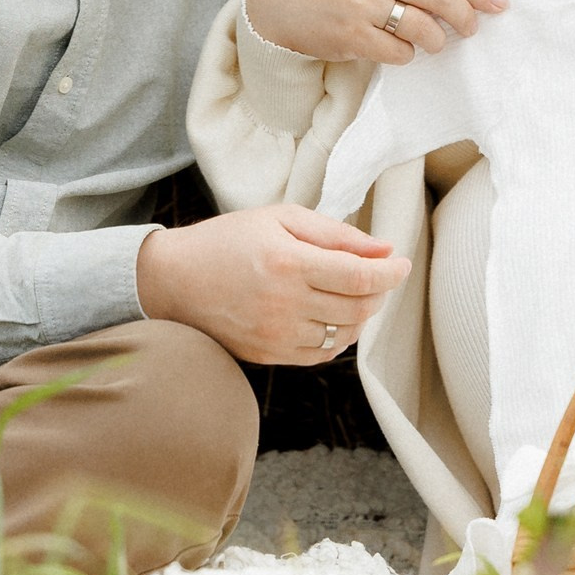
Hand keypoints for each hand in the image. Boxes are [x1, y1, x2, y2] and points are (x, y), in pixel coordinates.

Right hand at [135, 204, 410, 365]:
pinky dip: (338, 336)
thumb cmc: (227, 240)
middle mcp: (283, 304)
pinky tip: (331, 315)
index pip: (360, 277)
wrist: (172, 280)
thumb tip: (383, 250)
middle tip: (378, 274)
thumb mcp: (279, 219)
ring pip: (344, 334)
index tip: (402, 263)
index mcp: (287, 263)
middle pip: (359, 308)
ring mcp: (276, 335)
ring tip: (352, 292)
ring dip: (361, 314)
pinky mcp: (268, 355)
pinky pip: (322, 354)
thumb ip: (334, 234)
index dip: (391, 273)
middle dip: (379, 291)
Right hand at [244, 0, 505, 63]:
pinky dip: (406, 56)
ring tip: (431, 43)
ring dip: (436, 40)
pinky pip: (398, 52)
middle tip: (471, 29)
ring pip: (423, 27)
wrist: (276, 3)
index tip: (497, 2)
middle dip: (465, 15)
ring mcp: (361, 5)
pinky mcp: (351, 36)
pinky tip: (396, 51)